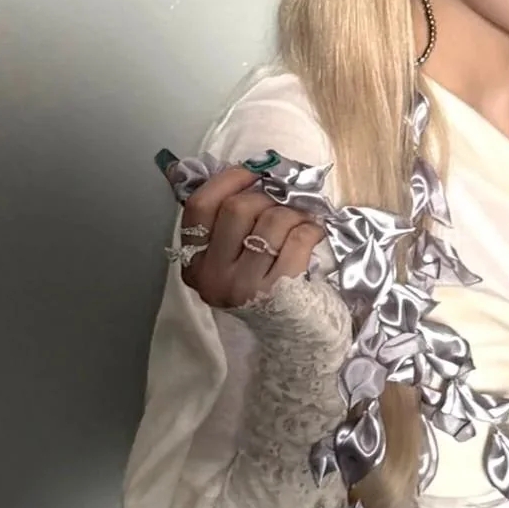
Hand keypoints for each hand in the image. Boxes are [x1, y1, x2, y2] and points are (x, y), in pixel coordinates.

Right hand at [177, 164, 325, 308]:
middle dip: (267, 199)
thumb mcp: (234, 259)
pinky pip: (297, 239)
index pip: (200, 206)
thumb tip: (243, 169)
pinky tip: (313, 235)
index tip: (251, 172)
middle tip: (283, 208)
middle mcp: (213, 276)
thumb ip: (227, 221)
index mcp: (195, 263)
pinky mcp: (277, 291)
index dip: (227, 180)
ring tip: (301, 224)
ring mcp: (243, 286)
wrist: (293, 338)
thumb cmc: (266, 289)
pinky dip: (310, 229)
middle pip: (238, 207)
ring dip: (293, 214)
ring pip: (271, 220)